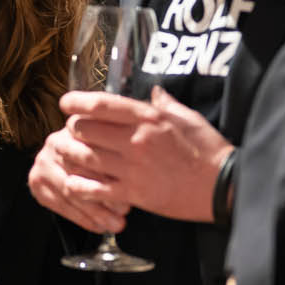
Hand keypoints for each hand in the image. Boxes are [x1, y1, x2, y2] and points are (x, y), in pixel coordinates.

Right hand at [30, 129, 129, 234]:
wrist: (67, 159)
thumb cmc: (101, 153)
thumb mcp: (110, 145)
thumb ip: (117, 153)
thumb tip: (136, 178)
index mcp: (76, 127)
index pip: (91, 150)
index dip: (111, 173)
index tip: (132, 190)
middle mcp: (56, 143)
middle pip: (80, 171)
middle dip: (104, 195)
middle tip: (124, 210)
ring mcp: (43, 162)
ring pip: (70, 191)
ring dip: (95, 212)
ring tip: (115, 224)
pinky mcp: (36, 182)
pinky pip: (61, 205)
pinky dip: (82, 219)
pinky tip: (99, 226)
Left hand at [57, 86, 230, 221]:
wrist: (221, 186)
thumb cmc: (208, 150)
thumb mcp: (188, 118)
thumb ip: (166, 104)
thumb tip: (154, 92)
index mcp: (149, 118)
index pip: (103, 105)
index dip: (78, 102)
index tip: (65, 102)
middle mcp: (137, 140)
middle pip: (87, 130)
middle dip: (73, 129)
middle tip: (69, 131)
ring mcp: (134, 168)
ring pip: (86, 158)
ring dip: (71, 155)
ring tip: (63, 152)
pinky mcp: (135, 193)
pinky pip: (97, 189)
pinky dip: (81, 186)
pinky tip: (73, 184)